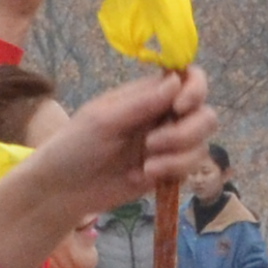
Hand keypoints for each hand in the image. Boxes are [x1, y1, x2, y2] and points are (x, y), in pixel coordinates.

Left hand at [0, 71, 218, 267]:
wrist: (63, 190)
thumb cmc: (74, 146)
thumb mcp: (103, 120)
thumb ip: (141, 102)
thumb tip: (176, 80)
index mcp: (147, 94)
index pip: (189, 78)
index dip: (195, 89)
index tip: (180, 107)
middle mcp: (163, 115)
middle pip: (205, 113)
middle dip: (188, 130)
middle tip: (153, 142)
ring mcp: (167, 144)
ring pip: (201, 143)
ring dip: (179, 155)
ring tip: (147, 165)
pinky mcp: (167, 170)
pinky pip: (190, 167)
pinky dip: (174, 171)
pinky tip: (145, 175)